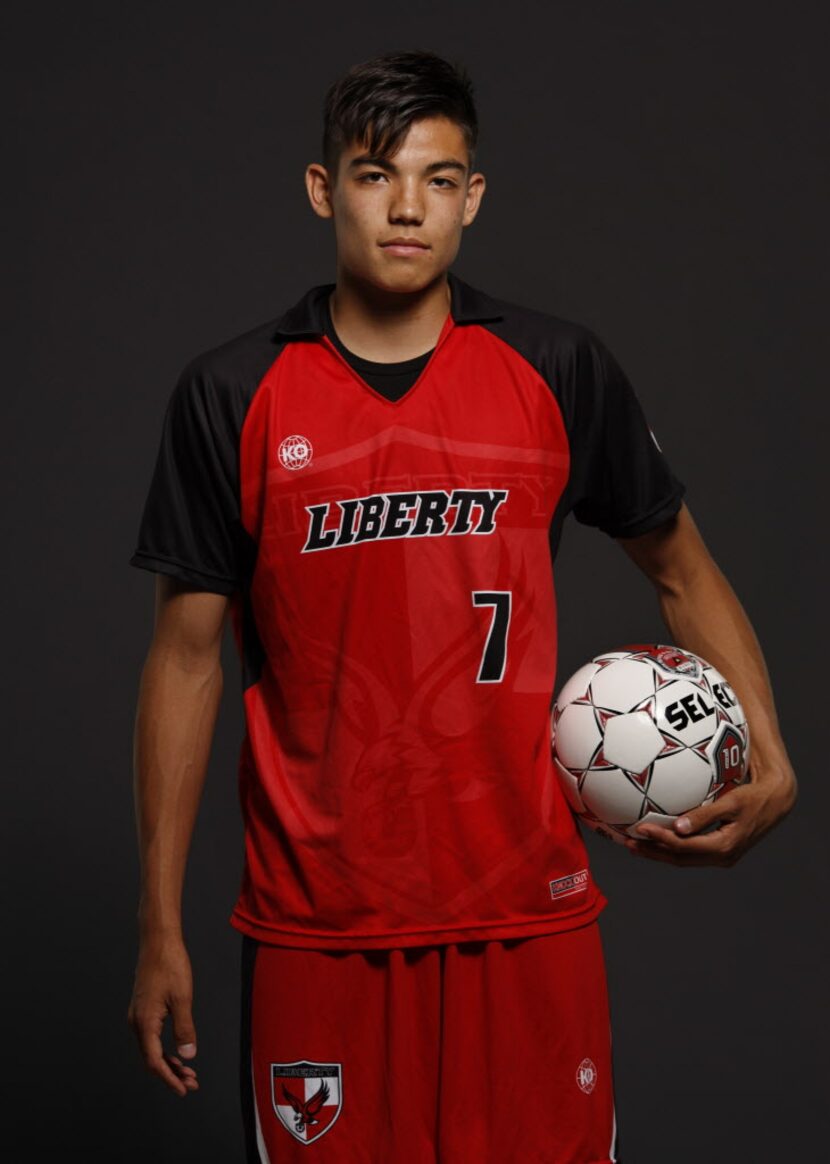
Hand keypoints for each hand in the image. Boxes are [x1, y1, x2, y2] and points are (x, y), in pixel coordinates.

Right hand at [127, 932, 198, 1096]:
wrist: (158, 941)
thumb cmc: (170, 965)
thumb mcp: (183, 998)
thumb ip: (184, 1029)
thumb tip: (188, 1056)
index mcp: (145, 1023)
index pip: (155, 1062)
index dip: (169, 1079)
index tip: (184, 1089)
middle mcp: (137, 1022)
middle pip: (152, 1058)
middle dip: (171, 1074)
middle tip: (192, 1083)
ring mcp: (138, 1015)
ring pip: (151, 1048)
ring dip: (168, 1062)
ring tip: (187, 1071)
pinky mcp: (142, 1008)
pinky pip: (151, 1037)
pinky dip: (163, 1048)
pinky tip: (176, 1051)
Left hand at [625, 757, 796, 866]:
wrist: (775, 802)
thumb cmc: (753, 797)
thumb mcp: (731, 802)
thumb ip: (705, 815)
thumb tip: (678, 826)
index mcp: (723, 846)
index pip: (683, 846)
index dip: (660, 839)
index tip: (639, 827)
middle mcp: (722, 857)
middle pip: (679, 859)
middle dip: (652, 852)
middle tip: (627, 843)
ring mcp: (722, 857)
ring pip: (684, 859)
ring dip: (659, 853)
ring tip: (635, 846)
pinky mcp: (720, 851)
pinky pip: (691, 853)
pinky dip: (672, 848)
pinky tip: (657, 840)